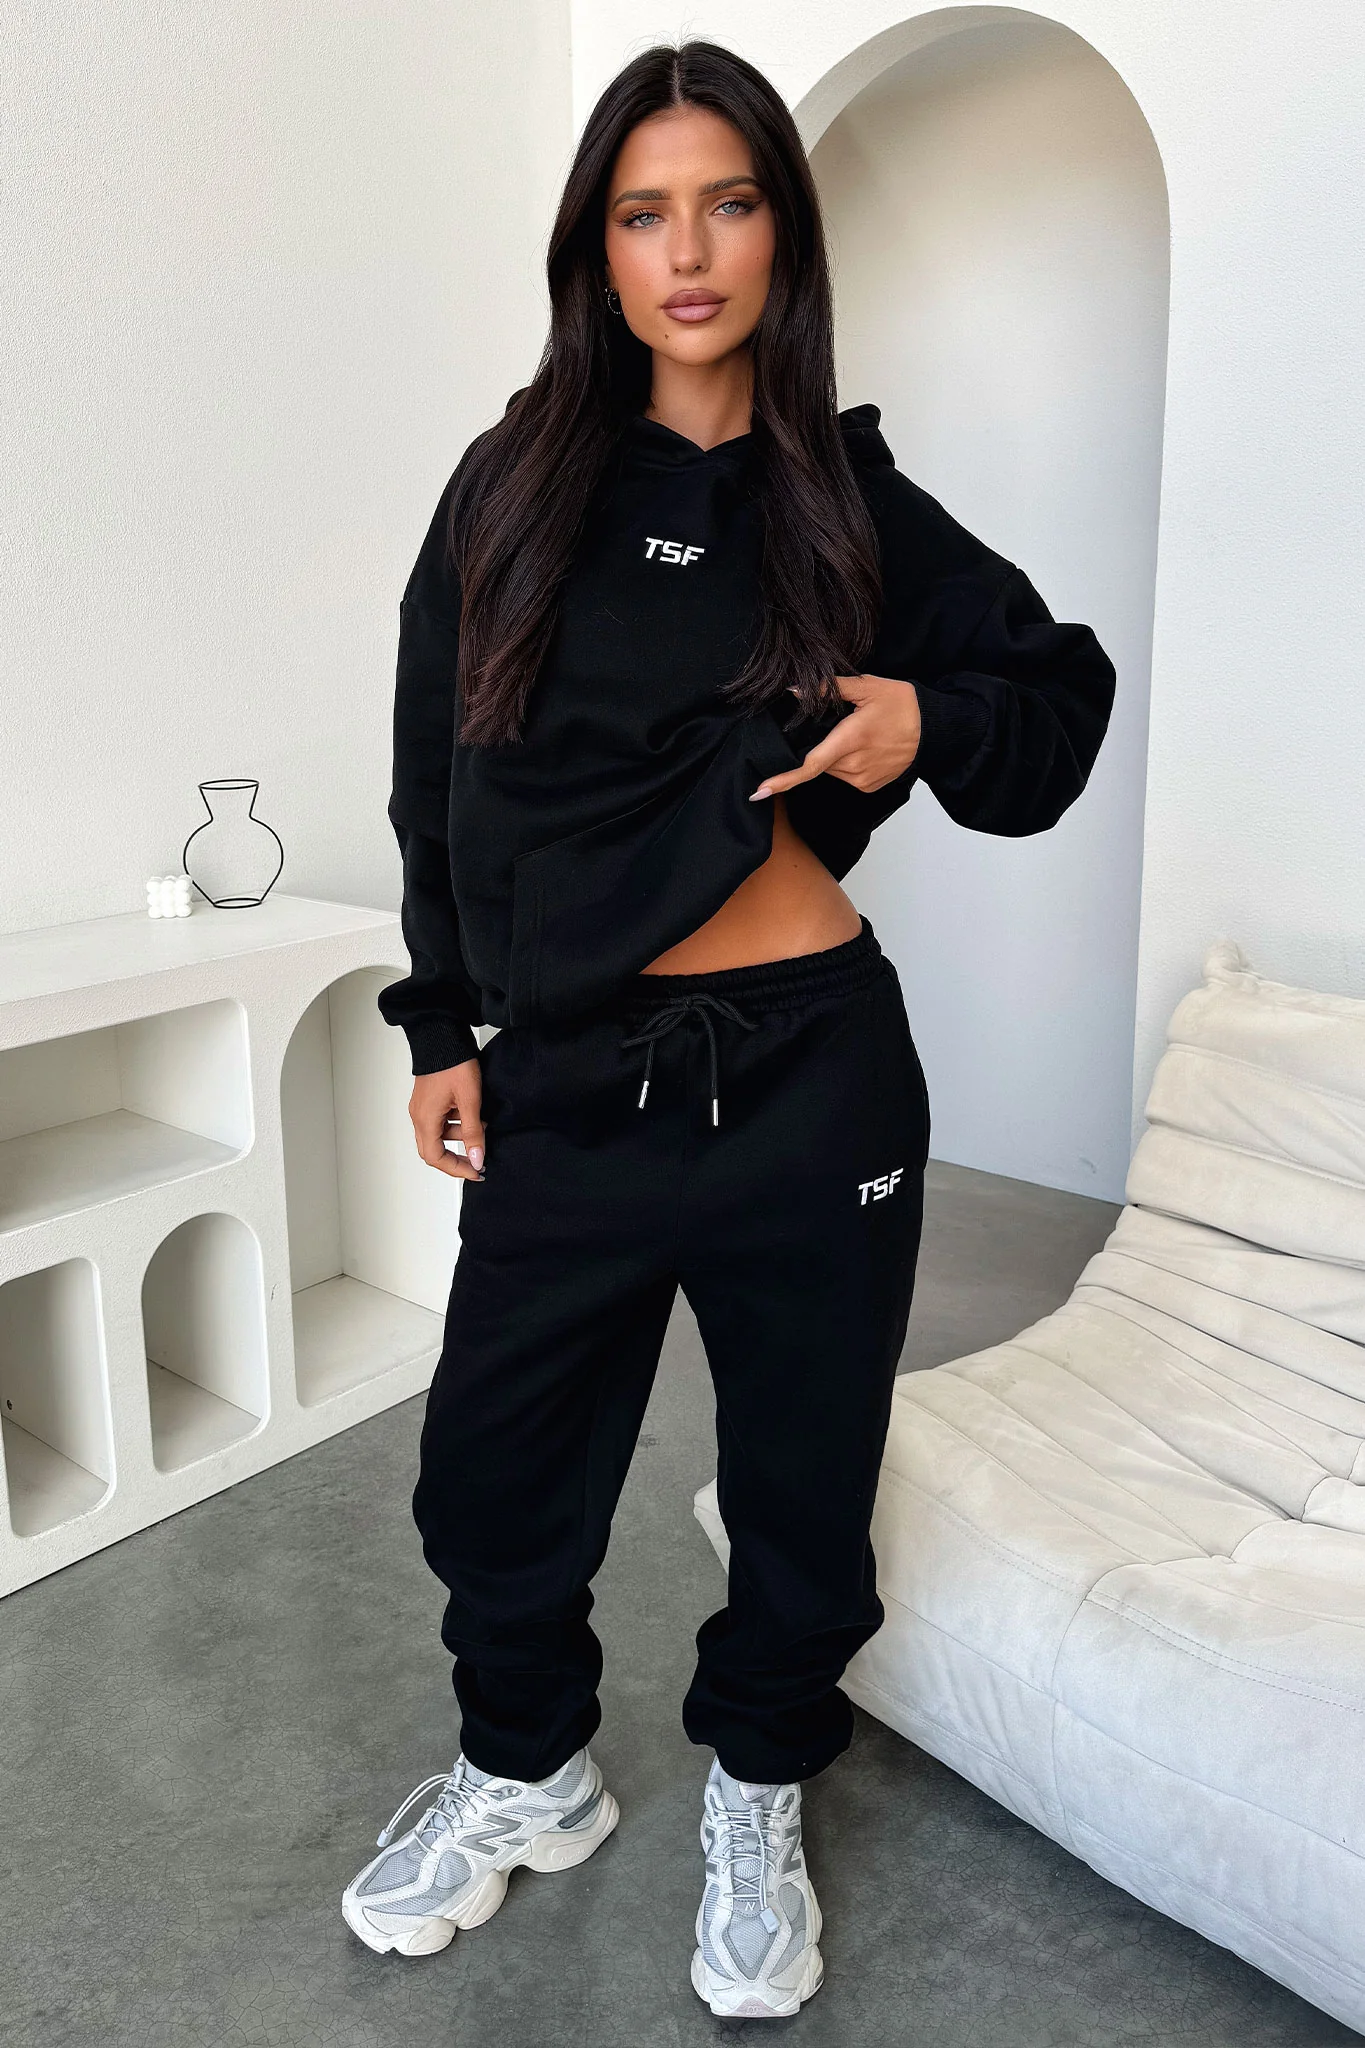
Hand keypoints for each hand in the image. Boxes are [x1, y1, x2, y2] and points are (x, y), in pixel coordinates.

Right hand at [409, 1057, 484, 1180]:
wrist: (443, 1034)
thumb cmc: (454, 1062)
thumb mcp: (470, 1100)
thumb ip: (473, 1133)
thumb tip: (476, 1160)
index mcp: (425, 1118)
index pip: (435, 1157)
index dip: (456, 1169)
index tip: (476, 1171)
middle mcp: (419, 1115)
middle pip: (434, 1149)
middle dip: (457, 1157)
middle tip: (478, 1160)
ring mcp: (422, 1107)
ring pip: (439, 1134)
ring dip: (459, 1137)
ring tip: (482, 1128)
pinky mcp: (429, 1098)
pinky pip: (441, 1120)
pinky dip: (456, 1124)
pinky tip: (474, 1116)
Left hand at [751, 674, 921, 798]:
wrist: (933, 728)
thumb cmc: (901, 704)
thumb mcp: (866, 686)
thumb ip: (828, 688)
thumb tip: (794, 691)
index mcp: (850, 740)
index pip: (809, 766)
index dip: (783, 779)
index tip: (759, 791)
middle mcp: (854, 766)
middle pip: (818, 762)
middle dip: (818, 746)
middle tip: (840, 726)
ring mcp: (862, 779)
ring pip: (831, 769)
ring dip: (833, 755)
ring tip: (858, 735)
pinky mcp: (869, 786)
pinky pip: (845, 776)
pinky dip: (846, 763)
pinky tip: (865, 748)